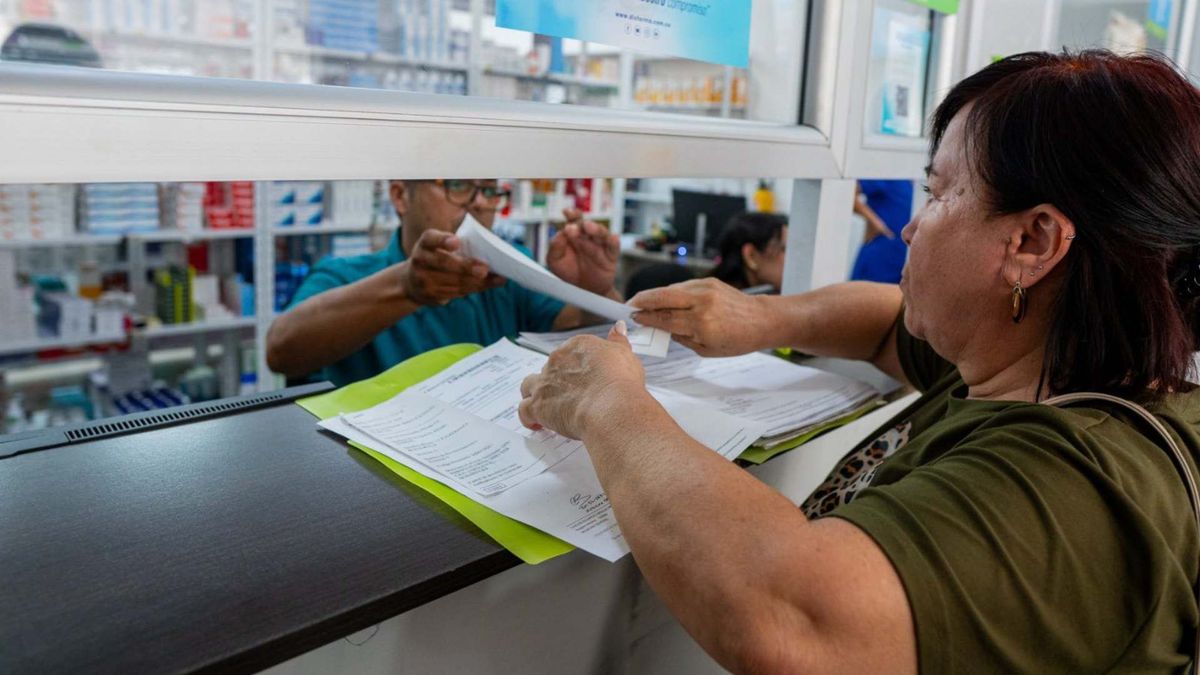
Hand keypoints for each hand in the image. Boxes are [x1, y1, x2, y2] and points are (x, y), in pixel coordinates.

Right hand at [397, 229, 503, 305]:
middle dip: (466, 267)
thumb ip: (456, 244)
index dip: (443, 240)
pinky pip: (457, 292)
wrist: (412, 282)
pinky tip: (488, 284)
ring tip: (497, 278)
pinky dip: (475, 288)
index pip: (431, 238)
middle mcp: (420, 260)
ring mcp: (423, 280)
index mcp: (424, 243)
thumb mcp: (438, 246)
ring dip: (477, 281)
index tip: (456, 242)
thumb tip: (488, 249)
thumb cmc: (435, 257)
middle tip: (484, 269)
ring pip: (454, 281)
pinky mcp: (431, 296)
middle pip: (444, 263)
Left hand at [518, 322, 648, 439]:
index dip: (576, 367)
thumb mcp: (625, 355)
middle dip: (558, 380)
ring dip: (535, 393)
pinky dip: (528, 417)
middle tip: (572, 394)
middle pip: (551, 368)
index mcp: (577, 346)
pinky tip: (537, 423)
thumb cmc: (620, 383)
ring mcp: (544, 383)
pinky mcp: (537, 405)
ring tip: (545, 404)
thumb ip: (618, 341)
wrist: (611, 407)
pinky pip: (524, 410)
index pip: (571, 352)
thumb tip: (618, 328)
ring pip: (530, 384)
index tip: (583, 377)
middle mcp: (557, 361)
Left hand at [546, 208, 619, 295]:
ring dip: (596, 229)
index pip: (574, 221)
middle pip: (588, 226)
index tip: (567, 213)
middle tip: (572, 227)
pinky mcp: (611, 257)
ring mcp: (600, 246)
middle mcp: (588, 238)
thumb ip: (555, 247)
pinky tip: (613, 238)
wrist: (582, 291)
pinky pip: (614, 247)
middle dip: (581, 224)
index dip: (572, 215)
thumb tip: (561, 233)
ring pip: (601, 233)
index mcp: (574, 235)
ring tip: (589, 227)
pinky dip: (614, 241)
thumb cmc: (568, 273)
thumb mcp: (555, 261)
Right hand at [630, 278, 772, 355]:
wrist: (762, 319)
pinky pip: (683, 286)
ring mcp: (705, 289)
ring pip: (671, 289)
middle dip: (642, 300)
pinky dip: (671, 292)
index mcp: (702, 324)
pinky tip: (664, 299)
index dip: (646, 318)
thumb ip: (681, 338)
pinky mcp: (709, 281)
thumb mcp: (706, 350)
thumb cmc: (738, 339)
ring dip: (655, 295)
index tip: (633, 318)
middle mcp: (702, 303)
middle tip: (629, 305)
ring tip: (643, 302)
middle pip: (662, 297)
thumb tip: (660, 328)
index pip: (665, 319)